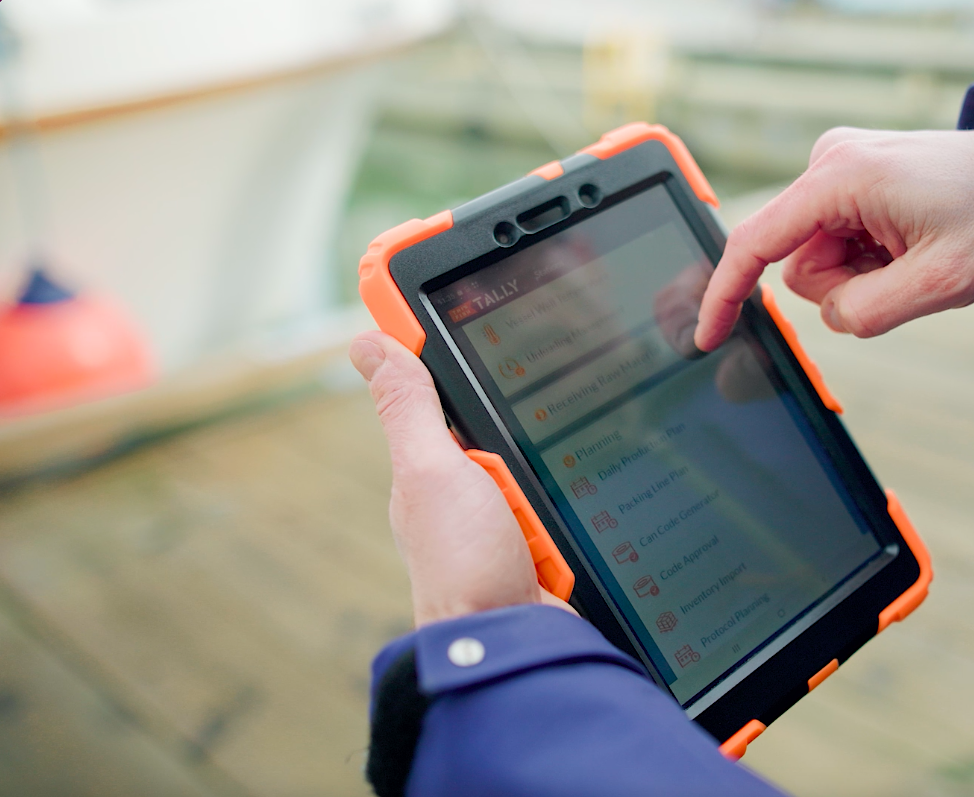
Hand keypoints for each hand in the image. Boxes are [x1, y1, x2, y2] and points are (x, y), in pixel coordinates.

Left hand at [350, 331, 569, 626]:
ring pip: (547, 448)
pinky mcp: (551, 533)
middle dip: (524, 417)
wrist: (519, 650)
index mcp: (429, 459)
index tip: (454, 259)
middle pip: (505, 408)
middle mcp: (465, 480)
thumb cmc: (461, 569)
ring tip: (539, 514)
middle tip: (512, 462)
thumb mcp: (433, 472)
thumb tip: (364, 340)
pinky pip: (573, 489)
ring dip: (556, 469)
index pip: (432, 370)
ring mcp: (511, 508)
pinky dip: (578, 499)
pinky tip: (574, 519)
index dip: (437, 320)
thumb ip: (409, 407)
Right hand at [694, 128, 973, 349]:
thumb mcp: (938, 284)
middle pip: (798, 263)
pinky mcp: (856, 177)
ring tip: (912, 255)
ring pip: (819, 258)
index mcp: (842, 178)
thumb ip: (866, 312)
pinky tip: (909, 243)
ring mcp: (843, 166)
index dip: (725, 294)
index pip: (756, 243)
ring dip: (861, 274)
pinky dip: (870, 258)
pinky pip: (839, 240)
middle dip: (843, 286)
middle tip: (904, 276)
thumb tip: (831, 317)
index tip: (707, 335)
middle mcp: (832, 162)